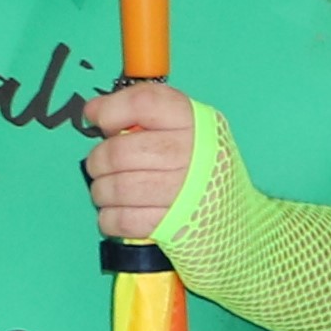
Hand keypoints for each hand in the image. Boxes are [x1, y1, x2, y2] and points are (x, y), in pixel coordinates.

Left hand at [81, 80, 202, 246]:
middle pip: (119, 151)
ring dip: (101, 190)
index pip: (144, 103)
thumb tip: (94, 111)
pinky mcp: (173, 227)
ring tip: (108, 190)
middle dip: (99, 160)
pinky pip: (121, 220)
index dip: (111, 109)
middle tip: (100, 165)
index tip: (99, 118)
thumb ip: (145, 114)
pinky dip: (109, 218)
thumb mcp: (186, 129)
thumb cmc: (201, 169)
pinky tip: (117, 212)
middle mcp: (193, 155)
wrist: (236, 219)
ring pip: (116, 187)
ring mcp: (185, 194)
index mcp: (197, 123)